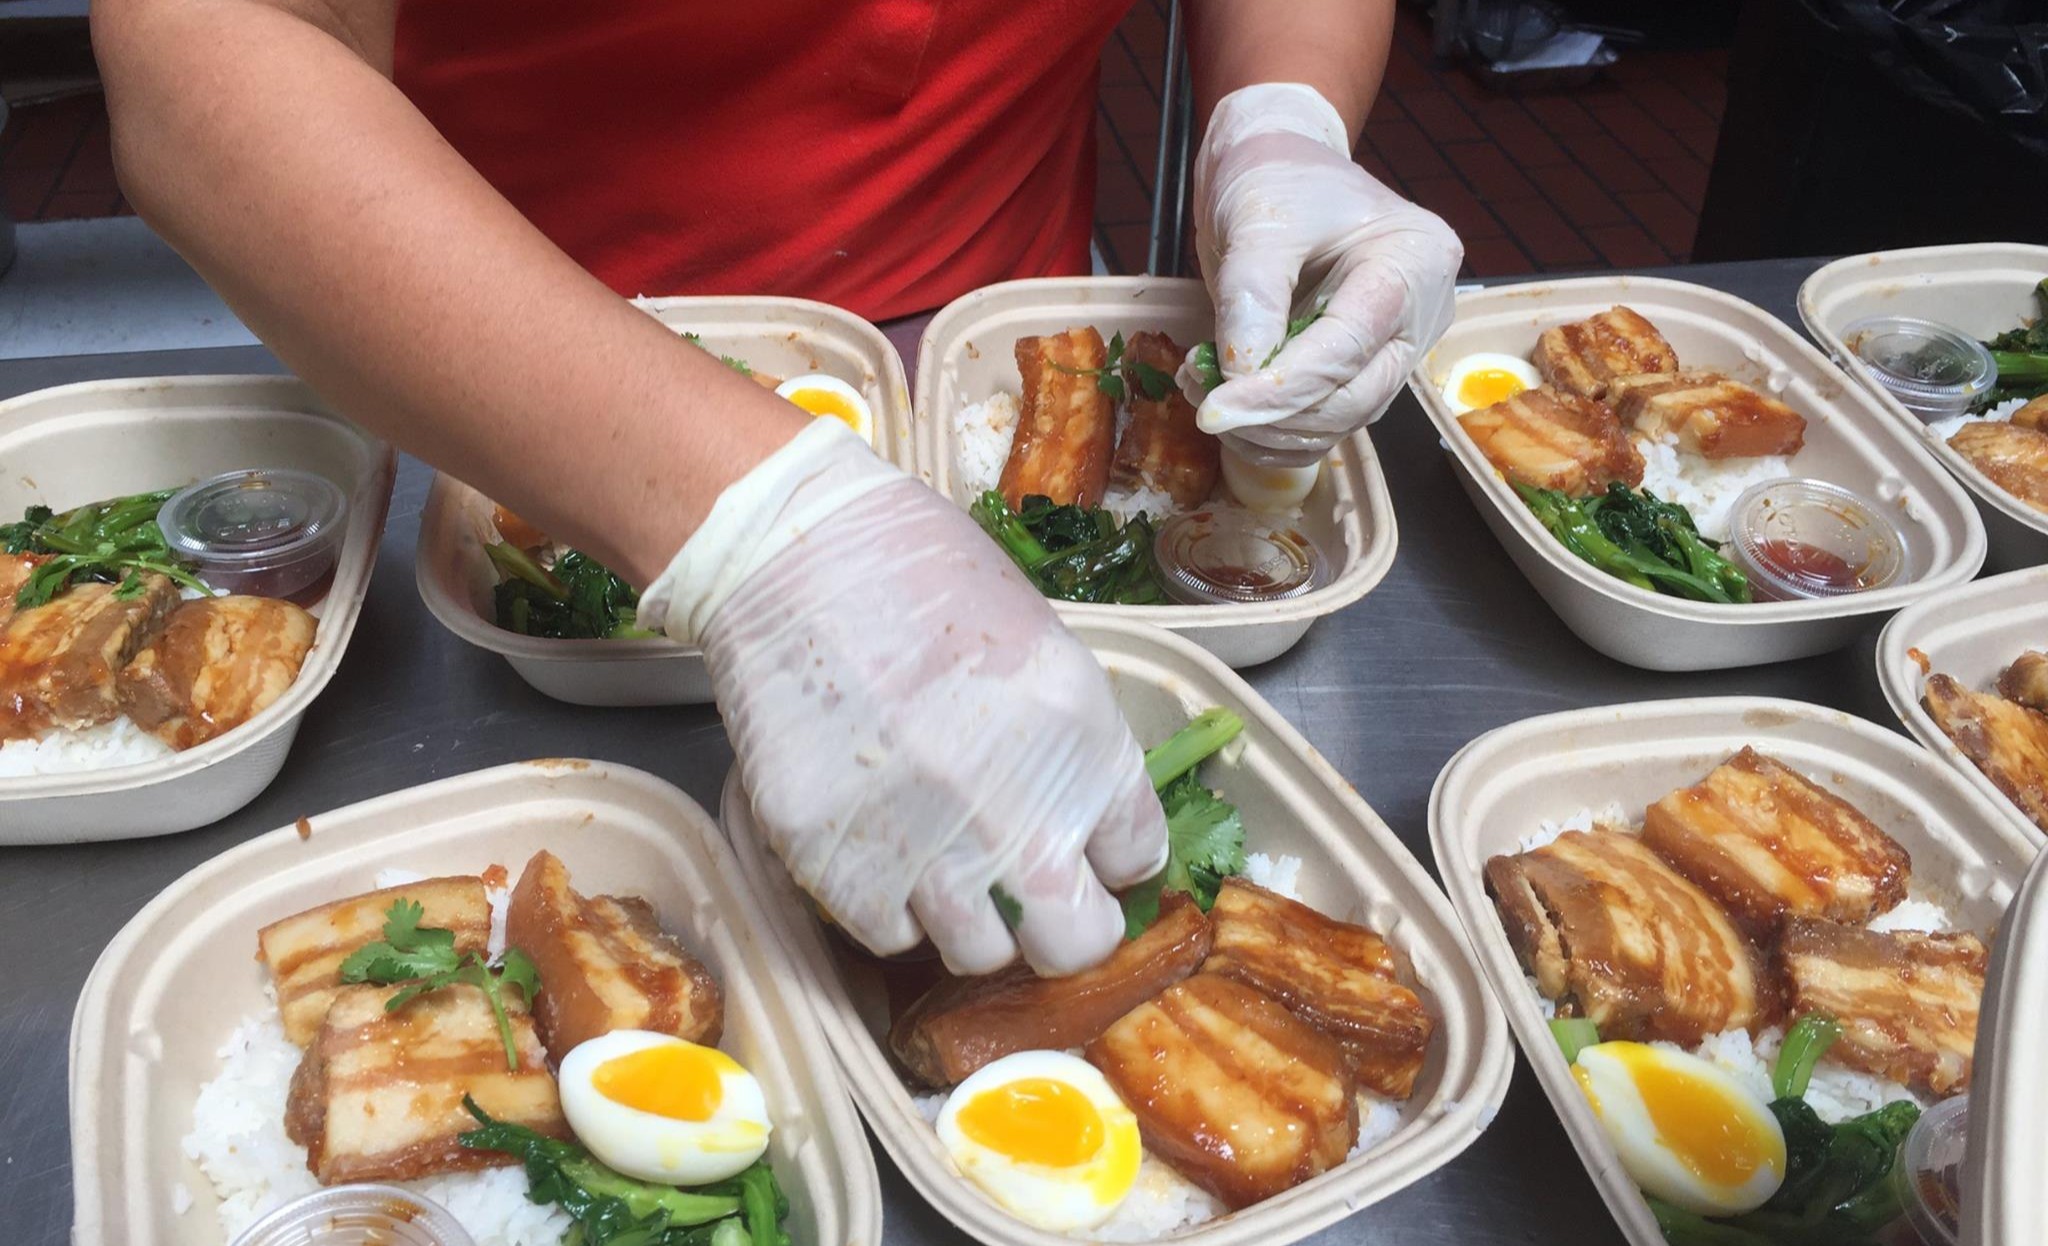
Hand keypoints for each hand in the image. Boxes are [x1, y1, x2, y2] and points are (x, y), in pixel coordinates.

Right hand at [637, 421, 1167, 976]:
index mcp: (1082, 743)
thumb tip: (1087, 828)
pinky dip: (889, 904)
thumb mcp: (1041, 651)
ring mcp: (925, 849)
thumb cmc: (922, 577)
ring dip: (973, 920)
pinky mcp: (838, 866)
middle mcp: (1015, 813)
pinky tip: (880, 844)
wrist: (797, 556)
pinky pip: (889, 936)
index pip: (1139, 860)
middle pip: (1076, 944)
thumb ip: (1074, 749)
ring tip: (945, 862)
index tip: (1090, 850)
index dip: (1113, 859)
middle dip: (1063, 925)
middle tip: (1032, 894)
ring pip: (980, 954)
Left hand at [1180, 83, 1462, 467]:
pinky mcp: (1364, 372)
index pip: (1351, 346)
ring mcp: (1397, 347)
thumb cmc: (1276, 178)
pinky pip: (1324, 424)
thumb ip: (1252, 296)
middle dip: (1274, 416)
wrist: (1276, 170)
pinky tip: (1229, 401)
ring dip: (1267, 429)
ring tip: (1205, 389)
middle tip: (1204, 400)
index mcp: (1414, 259)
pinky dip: (1273, 430)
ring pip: (1340, 422)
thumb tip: (1243, 374)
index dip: (1283, 390)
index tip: (1217, 409)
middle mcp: (1420, 312)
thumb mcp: (1257, 220)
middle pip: (1355, 397)